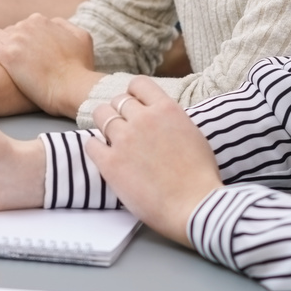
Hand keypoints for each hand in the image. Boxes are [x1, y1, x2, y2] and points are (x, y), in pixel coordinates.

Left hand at [0, 15, 100, 118]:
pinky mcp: (7, 56)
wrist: (72, 87)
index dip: (25, 40)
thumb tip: (53, 24)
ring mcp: (16, 40)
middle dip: (11, 44)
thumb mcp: (82, 37)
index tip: (28, 53)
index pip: (24, 25)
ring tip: (1, 62)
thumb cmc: (79, 68)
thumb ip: (65, 26)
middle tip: (18, 62)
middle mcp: (27, 26)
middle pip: (9, 31)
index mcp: (42, 21)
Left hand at [84, 77, 223, 246]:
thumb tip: (159, 119)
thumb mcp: (193, 134)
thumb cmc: (200, 177)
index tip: (134, 104)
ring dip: (105, 125)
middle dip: (119, 112)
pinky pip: (91, 144)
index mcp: (166, 109)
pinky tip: (104, 155)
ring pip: (101, 116)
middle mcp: (143, 119)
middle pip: (117, 100)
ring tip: (111, 139)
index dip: (134, 94)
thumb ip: (172, 121)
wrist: (194, 206)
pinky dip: (95, 147)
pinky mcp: (110, 163)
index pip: (138, 84)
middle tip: (123, 126)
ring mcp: (124, 140)